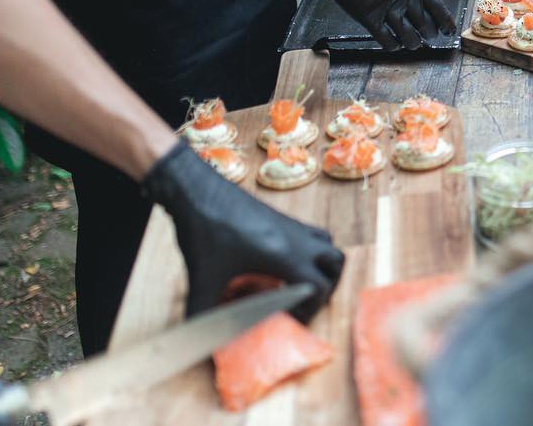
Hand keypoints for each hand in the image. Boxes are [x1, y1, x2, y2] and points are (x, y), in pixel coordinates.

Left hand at [142, 143, 343, 321]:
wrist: (197, 190)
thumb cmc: (203, 232)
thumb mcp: (201, 277)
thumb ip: (203, 312)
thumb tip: (197, 342)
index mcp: (284, 255)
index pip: (318, 286)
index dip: (310, 309)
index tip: (289, 320)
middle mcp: (296, 238)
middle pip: (335, 263)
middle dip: (326, 286)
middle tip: (303, 302)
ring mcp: (292, 225)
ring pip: (328, 244)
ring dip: (323, 265)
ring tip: (299, 281)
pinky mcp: (282, 217)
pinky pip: (312, 233)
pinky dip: (309, 249)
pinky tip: (280, 261)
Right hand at [305, 0, 455, 50]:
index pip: (438, 8)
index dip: (445, 23)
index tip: (448, 30)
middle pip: (426, 26)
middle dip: (430, 34)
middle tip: (428, 36)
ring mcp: (386, 8)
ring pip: (409, 38)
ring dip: (413, 43)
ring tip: (412, 43)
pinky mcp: (368, 17)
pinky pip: (386, 40)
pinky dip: (393, 45)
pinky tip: (393, 43)